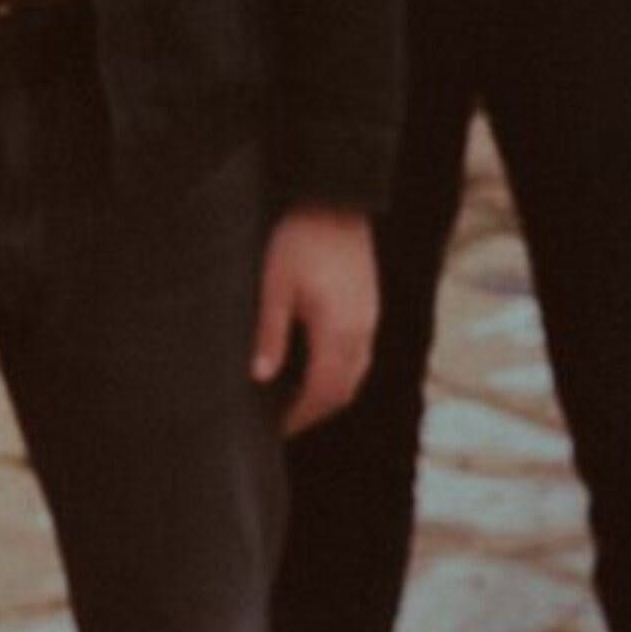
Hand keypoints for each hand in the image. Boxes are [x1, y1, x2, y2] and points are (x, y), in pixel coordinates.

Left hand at [253, 204, 377, 435]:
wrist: (335, 201)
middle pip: (344, 390)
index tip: (275, 430)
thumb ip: (270, 332)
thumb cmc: (298, 239)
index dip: (300, 416)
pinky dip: (338, 370)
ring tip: (294, 399)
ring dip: (329, 392)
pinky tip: (314, 364)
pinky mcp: (369, 306)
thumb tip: (260, 377)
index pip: (324, 393)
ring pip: (355, 374)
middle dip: (314, 410)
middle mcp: (362, 333)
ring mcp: (369, 320)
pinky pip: (359, 353)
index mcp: (338, 333)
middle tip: (282, 421)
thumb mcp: (274, 284)